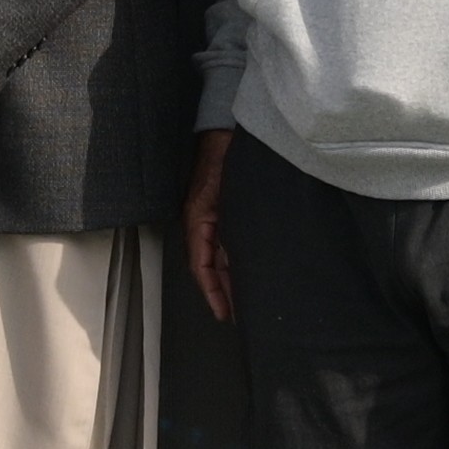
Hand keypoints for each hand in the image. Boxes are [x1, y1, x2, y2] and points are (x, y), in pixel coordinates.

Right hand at [186, 127, 237, 323]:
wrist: (223, 131)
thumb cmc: (222, 157)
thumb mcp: (224, 192)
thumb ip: (227, 224)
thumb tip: (233, 260)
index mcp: (198, 221)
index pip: (202, 266)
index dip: (213, 292)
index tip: (224, 313)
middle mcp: (204, 224)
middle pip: (211, 268)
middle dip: (224, 293)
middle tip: (241, 317)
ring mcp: (214, 220)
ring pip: (220, 259)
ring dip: (231, 280)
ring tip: (247, 303)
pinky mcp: (225, 214)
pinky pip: (228, 245)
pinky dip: (236, 263)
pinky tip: (250, 273)